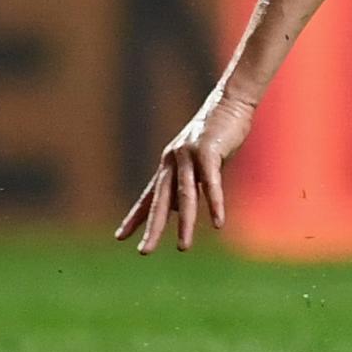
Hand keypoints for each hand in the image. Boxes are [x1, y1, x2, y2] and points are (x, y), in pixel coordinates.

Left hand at [117, 90, 254, 254]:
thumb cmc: (218, 130)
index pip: (149, 196)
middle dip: (152, 228)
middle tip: (144, 252)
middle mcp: (172, 161)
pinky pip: (211, 182)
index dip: (135, 217)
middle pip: (160, 201)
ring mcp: (189, 156)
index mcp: (168, 164)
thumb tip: (180, 206)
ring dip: (184, 223)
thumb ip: (189, 180)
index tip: (120, 237)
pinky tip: (217, 222)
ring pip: (185, 196)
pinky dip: (214, 203)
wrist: (231, 99)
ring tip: (183, 247)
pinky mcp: (209, 151)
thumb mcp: (199, 158)